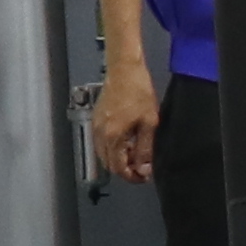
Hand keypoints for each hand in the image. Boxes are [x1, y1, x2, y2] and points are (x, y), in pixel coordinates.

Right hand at [89, 61, 161, 187]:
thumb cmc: (139, 92)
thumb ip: (145, 149)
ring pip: (104, 153)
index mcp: (112, 137)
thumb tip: (144, 169)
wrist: (124, 69)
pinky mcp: (96, 118)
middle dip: (125, 169)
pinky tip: (128, 140)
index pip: (118, 168)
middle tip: (142, 166)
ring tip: (137, 152)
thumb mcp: (149, 122)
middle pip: (109, 163)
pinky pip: (102, 142)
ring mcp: (96, 126)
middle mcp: (100, 134)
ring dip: (119, 158)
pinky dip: (114, 147)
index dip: (131, 177)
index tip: (144, 177)